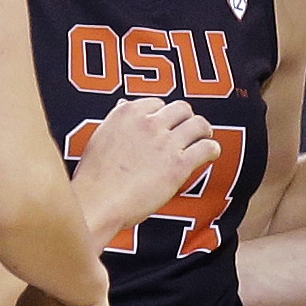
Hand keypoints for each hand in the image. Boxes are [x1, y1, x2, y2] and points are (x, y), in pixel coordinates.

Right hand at [71, 96, 220, 242]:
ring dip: (203, 131)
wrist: (96, 202)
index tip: (165, 124)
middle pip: (181, 109)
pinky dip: (212, 149)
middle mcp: (149, 123)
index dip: (163, 114)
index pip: (157, 103)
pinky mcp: (178, 164)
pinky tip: (211, 153)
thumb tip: (123, 104)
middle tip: (187, 130)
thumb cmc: (94, 177)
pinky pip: (206, 148)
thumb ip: (117, 120)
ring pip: (198, 124)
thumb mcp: (100, 137)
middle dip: (185, 119)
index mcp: (128, 113)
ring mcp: (165, 143)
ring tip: (204, 137)